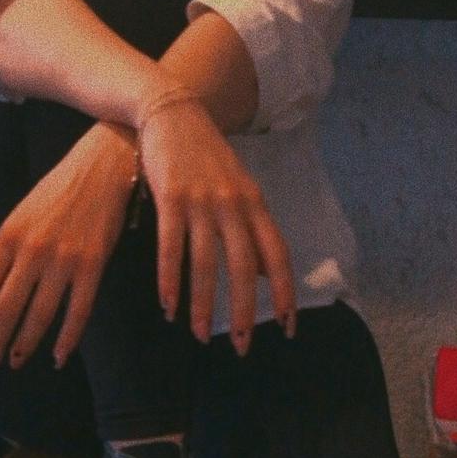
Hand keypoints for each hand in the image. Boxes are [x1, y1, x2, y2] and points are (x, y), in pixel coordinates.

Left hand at [0, 120, 134, 372]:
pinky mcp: (93, 265)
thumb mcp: (17, 216)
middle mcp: (32, 250)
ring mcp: (64, 259)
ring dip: (25, 344)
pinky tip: (58, 357)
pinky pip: (78, 311)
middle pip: (6, 308)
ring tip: (16, 362)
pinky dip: (67, 339)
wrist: (103, 166)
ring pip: (39, 315)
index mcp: (8, 235)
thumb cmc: (56, 191)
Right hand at [138, 98, 295, 352]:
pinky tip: (168, 306)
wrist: (173, 111)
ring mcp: (201, 201)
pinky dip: (170, 281)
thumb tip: (264, 272)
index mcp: (253, 203)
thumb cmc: (205, 155)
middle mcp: (232, 204)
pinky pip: (171, 248)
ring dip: (203, 305)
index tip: (288, 327)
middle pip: (243, 268)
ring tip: (200, 336)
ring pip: (206, 265)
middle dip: (243, 312)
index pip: (276, 255)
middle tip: (241, 346)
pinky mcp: (171, 198)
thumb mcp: (238, 185)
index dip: (285, 293)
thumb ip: (251, 226)